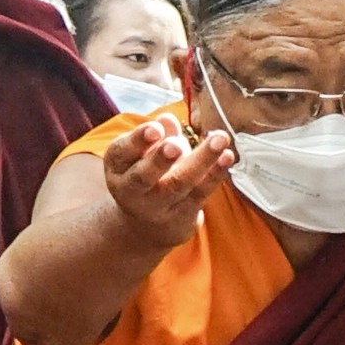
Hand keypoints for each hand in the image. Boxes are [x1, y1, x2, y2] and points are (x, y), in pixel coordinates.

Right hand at [98, 117, 233, 251]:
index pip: (121, 152)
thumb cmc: (147, 174)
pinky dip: (215, 174)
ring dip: (201, 160)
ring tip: (219, 139)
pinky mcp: (183, 214)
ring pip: (179, 183)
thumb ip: (156, 135)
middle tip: (176, 145)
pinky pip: (200, 193)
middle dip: (160, 159)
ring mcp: (158, 206)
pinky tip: (227, 156)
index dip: (138, 140)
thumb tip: (167, 119)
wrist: (148, 225)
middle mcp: (132, 190)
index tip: (155, 129)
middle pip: (144, 176)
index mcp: (117, 168)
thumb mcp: (142, 153)